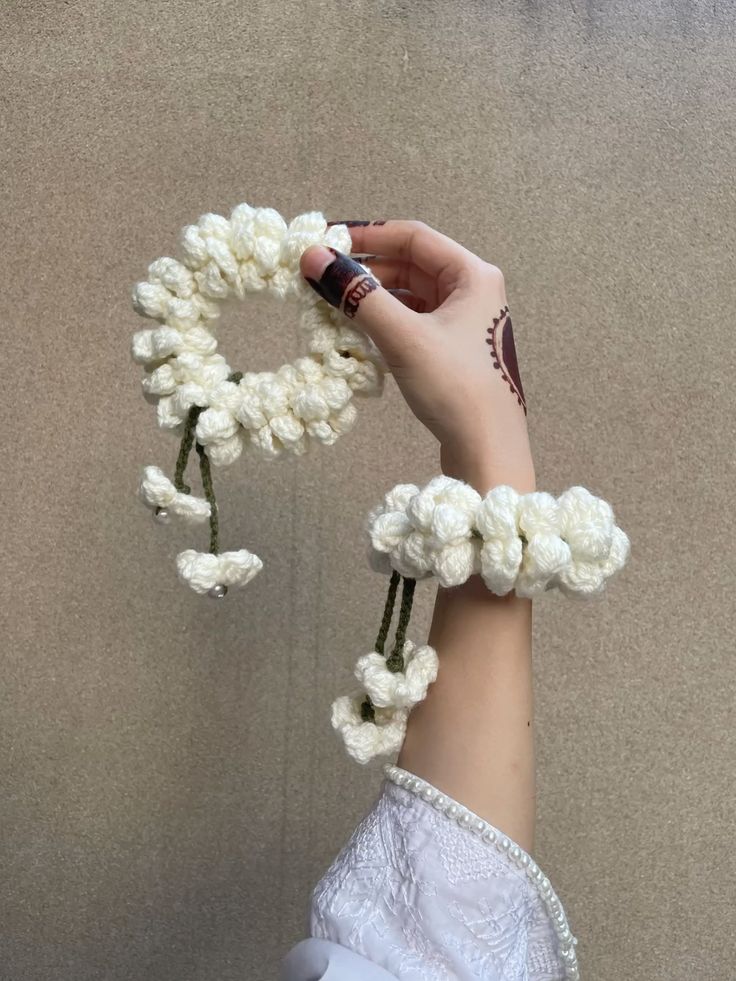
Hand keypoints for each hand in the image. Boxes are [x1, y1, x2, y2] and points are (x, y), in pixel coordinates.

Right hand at [300, 220, 535, 493]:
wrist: (487, 450)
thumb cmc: (455, 388)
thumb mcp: (402, 336)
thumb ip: (357, 295)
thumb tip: (313, 258)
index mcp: (473, 276)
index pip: (412, 237)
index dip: (366, 236)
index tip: (324, 242)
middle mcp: (473, 293)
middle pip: (409, 267)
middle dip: (364, 271)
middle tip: (320, 279)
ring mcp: (465, 325)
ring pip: (408, 298)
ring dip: (371, 300)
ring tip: (331, 308)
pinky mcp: (454, 353)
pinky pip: (412, 324)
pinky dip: (384, 324)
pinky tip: (357, 335)